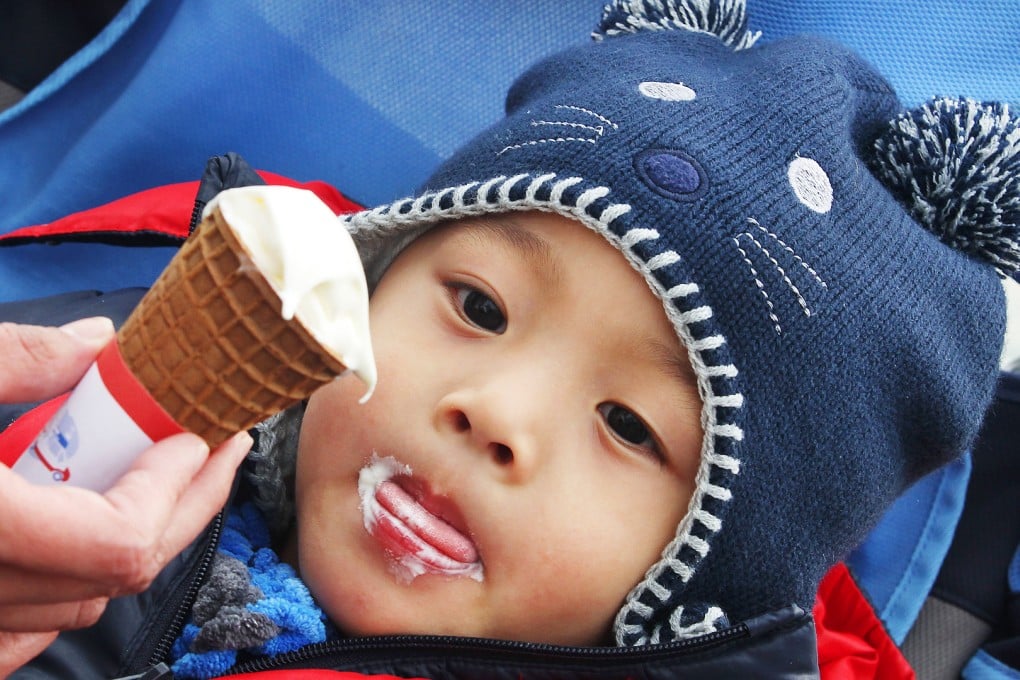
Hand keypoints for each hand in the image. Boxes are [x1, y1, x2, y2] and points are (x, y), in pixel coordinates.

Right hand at [0, 319, 250, 676]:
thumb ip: (17, 360)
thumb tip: (97, 343)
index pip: (121, 539)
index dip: (174, 489)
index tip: (196, 439)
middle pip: (121, 572)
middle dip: (186, 507)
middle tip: (220, 452)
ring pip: (85, 604)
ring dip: (137, 542)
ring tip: (162, 482)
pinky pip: (32, 631)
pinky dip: (73, 587)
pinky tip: (83, 537)